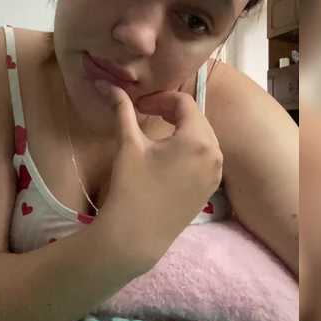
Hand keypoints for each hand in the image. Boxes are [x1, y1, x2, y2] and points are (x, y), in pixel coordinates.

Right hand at [93, 80, 222, 268]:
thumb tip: (105, 84)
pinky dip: (189, 149)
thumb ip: (121, 109)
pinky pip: (204, 157)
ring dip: (181, 129)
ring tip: (156, 133)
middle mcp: (216, 154)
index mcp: (198, 139)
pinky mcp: (210, 189)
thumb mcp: (128, 143)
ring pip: (202, 137)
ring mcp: (216, 174)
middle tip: (146, 113)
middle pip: (196, 118)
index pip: (184, 103)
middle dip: (171, 111)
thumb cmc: (131, 187)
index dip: (160, 98)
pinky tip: (168, 157)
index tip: (139, 105)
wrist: (136, 237)